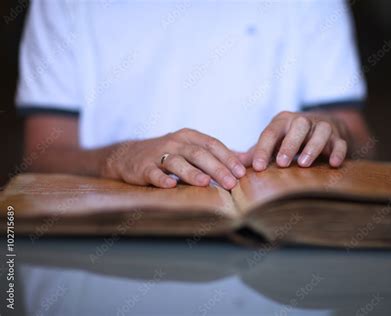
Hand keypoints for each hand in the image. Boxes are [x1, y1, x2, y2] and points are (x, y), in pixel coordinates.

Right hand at [100, 128, 245, 188]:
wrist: (128, 156)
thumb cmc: (168, 154)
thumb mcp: (191, 149)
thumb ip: (217, 154)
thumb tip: (247, 160)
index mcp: (189, 137)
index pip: (213, 145)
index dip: (228, 158)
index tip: (242, 172)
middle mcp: (175, 143)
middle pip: (199, 154)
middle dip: (217, 168)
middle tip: (232, 182)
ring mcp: (158, 155)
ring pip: (177, 162)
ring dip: (192, 173)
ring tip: (206, 183)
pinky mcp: (143, 168)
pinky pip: (154, 173)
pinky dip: (162, 179)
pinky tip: (170, 186)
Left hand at [239, 111, 348, 170]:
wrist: (322, 126)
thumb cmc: (290, 138)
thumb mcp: (273, 142)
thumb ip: (255, 152)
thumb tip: (233, 164)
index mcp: (282, 122)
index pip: (270, 133)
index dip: (263, 149)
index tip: (257, 167)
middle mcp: (302, 121)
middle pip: (297, 127)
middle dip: (289, 144)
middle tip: (281, 163)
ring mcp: (322, 127)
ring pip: (320, 131)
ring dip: (312, 147)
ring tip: (304, 164)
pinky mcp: (338, 137)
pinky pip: (340, 142)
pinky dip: (338, 152)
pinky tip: (333, 164)